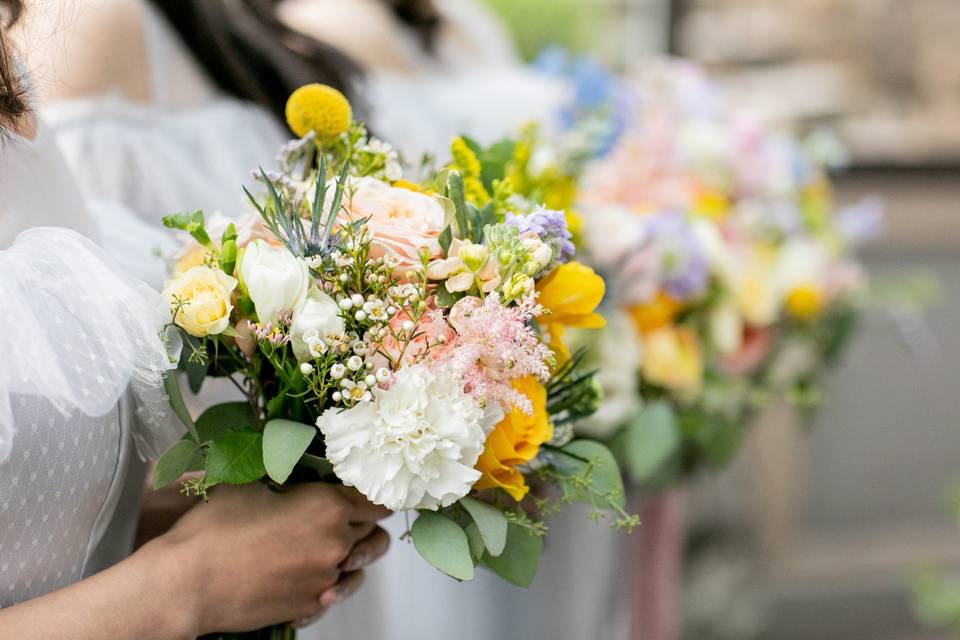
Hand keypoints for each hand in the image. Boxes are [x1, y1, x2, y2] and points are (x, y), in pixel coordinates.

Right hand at [154, 482, 390, 634]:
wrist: (186, 584)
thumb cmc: (213, 529)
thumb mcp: (249, 483)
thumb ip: (281, 470)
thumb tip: (286, 456)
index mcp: (328, 507)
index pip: (376, 500)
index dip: (373, 494)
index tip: (368, 493)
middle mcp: (335, 544)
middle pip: (372, 531)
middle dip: (362, 522)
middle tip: (345, 515)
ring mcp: (325, 579)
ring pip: (360, 566)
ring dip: (354, 554)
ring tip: (334, 548)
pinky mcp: (310, 606)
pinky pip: (337, 593)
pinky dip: (332, 583)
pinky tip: (312, 575)